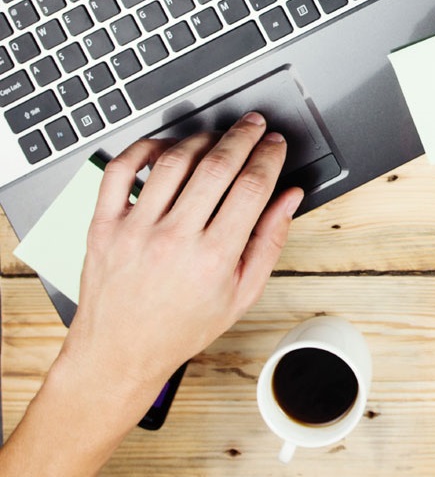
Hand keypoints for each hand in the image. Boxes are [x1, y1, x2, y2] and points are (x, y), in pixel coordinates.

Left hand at [58, 112, 301, 401]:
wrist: (120, 352)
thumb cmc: (181, 327)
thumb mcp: (242, 293)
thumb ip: (270, 241)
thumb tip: (288, 199)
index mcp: (213, 258)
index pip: (251, 187)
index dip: (269, 157)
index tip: (275, 145)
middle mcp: (174, 239)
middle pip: (216, 166)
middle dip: (243, 137)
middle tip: (254, 125)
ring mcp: (135, 229)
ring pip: (173, 161)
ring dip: (201, 139)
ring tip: (216, 136)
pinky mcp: (104, 225)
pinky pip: (121, 171)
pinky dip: (144, 149)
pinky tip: (165, 147)